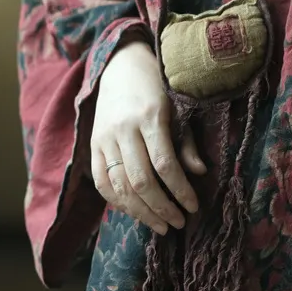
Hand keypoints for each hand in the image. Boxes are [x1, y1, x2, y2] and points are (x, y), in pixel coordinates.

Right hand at [90, 40, 205, 234]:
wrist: (121, 65)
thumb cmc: (156, 87)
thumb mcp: (177, 107)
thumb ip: (186, 141)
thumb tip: (199, 173)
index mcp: (150, 116)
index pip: (165, 164)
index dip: (180, 190)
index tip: (193, 207)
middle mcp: (124, 128)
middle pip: (140, 180)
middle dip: (161, 208)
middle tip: (179, 223)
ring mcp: (104, 137)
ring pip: (119, 186)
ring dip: (140, 212)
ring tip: (160, 225)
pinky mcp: (92, 144)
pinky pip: (101, 181)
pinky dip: (117, 202)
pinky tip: (134, 211)